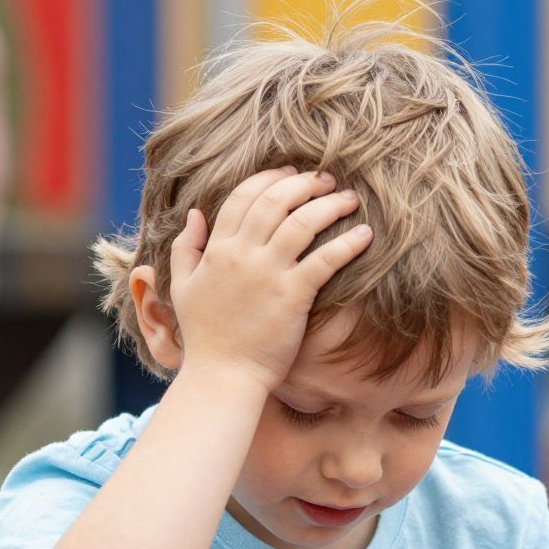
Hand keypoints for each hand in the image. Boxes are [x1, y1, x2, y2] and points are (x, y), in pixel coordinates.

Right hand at [168, 167, 374, 389]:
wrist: (223, 375)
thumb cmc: (205, 336)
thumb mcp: (182, 286)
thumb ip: (186, 247)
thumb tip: (195, 214)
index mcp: (216, 249)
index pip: (242, 197)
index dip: (268, 179)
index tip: (290, 173)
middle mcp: (241, 254)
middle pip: (275, 201)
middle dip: (304, 183)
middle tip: (326, 179)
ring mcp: (268, 273)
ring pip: (302, 223)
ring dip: (329, 205)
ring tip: (348, 199)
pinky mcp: (292, 296)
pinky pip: (324, 260)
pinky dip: (347, 243)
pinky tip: (366, 234)